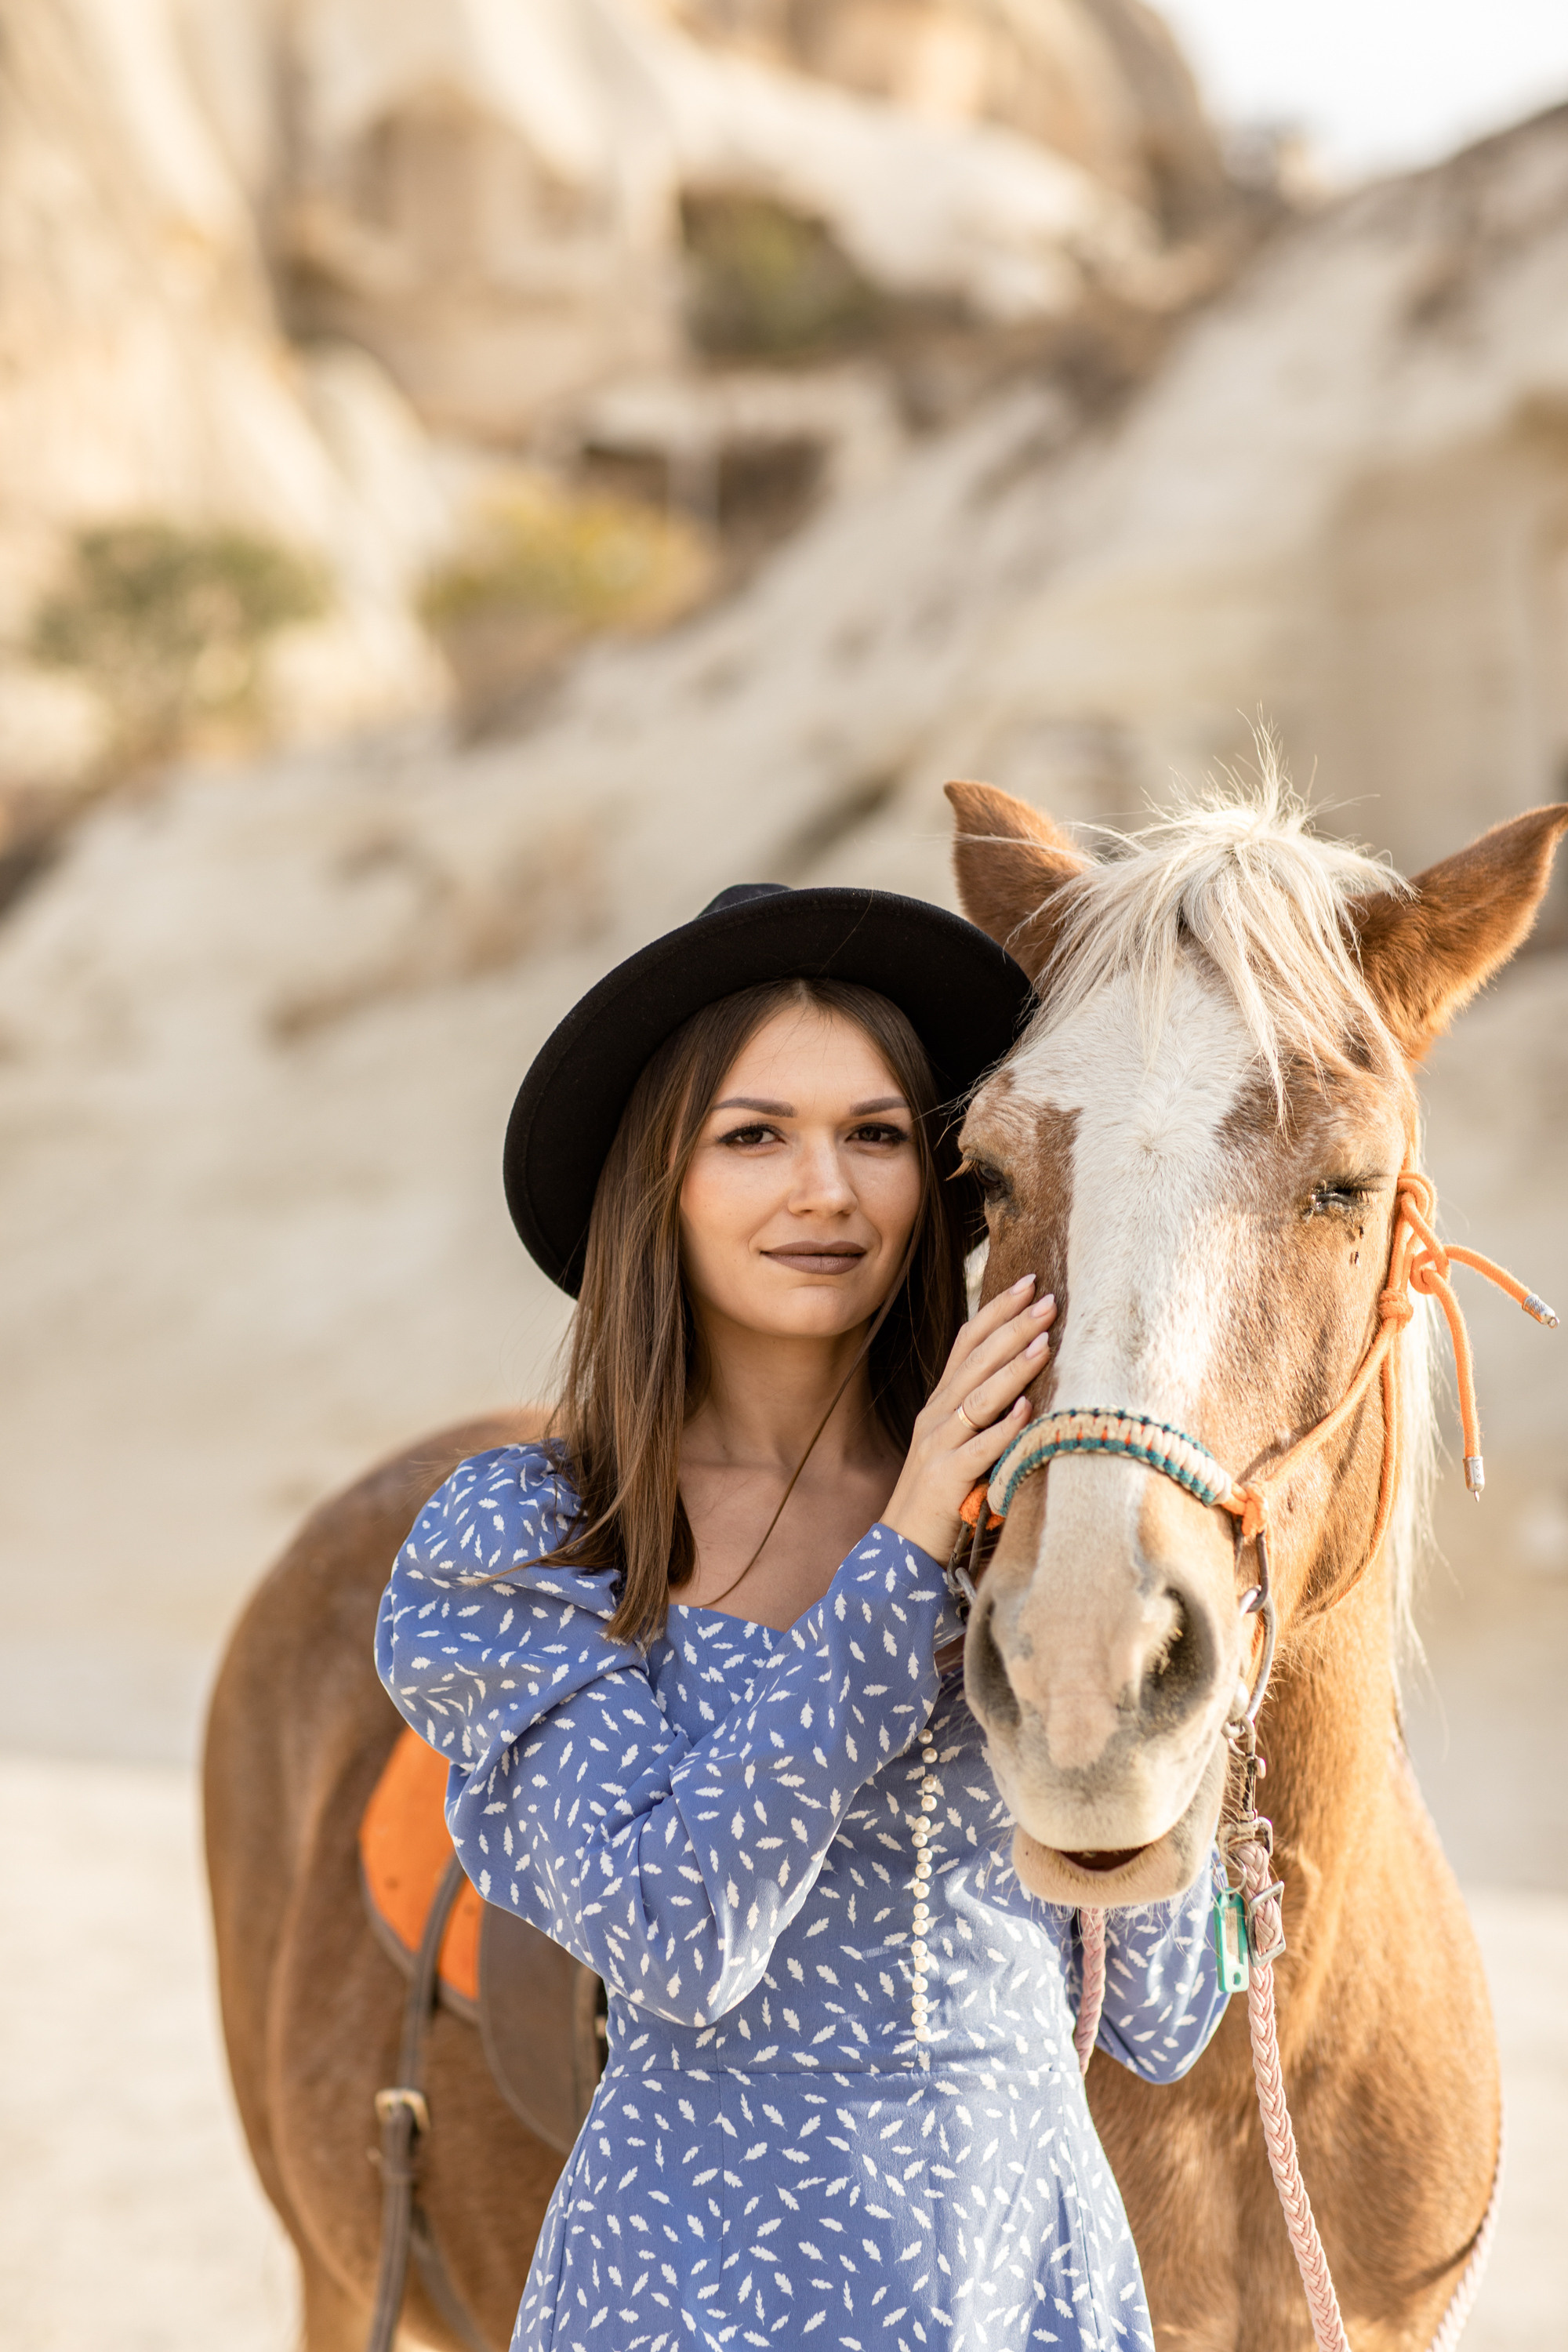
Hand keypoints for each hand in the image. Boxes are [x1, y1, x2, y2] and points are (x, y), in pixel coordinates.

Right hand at [882, 1275, 1054, 1562]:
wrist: (902, 1546)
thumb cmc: (944, 1495)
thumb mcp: (961, 1442)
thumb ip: (984, 1411)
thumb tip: (1031, 1380)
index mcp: (940, 1402)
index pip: (968, 1342)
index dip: (997, 1310)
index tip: (1030, 1282)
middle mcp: (936, 1415)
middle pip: (976, 1360)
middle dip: (1013, 1327)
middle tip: (1048, 1299)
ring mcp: (938, 1445)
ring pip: (978, 1397)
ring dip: (1013, 1368)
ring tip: (1045, 1341)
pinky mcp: (946, 1479)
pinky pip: (979, 1450)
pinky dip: (1003, 1428)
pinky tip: (1027, 1409)